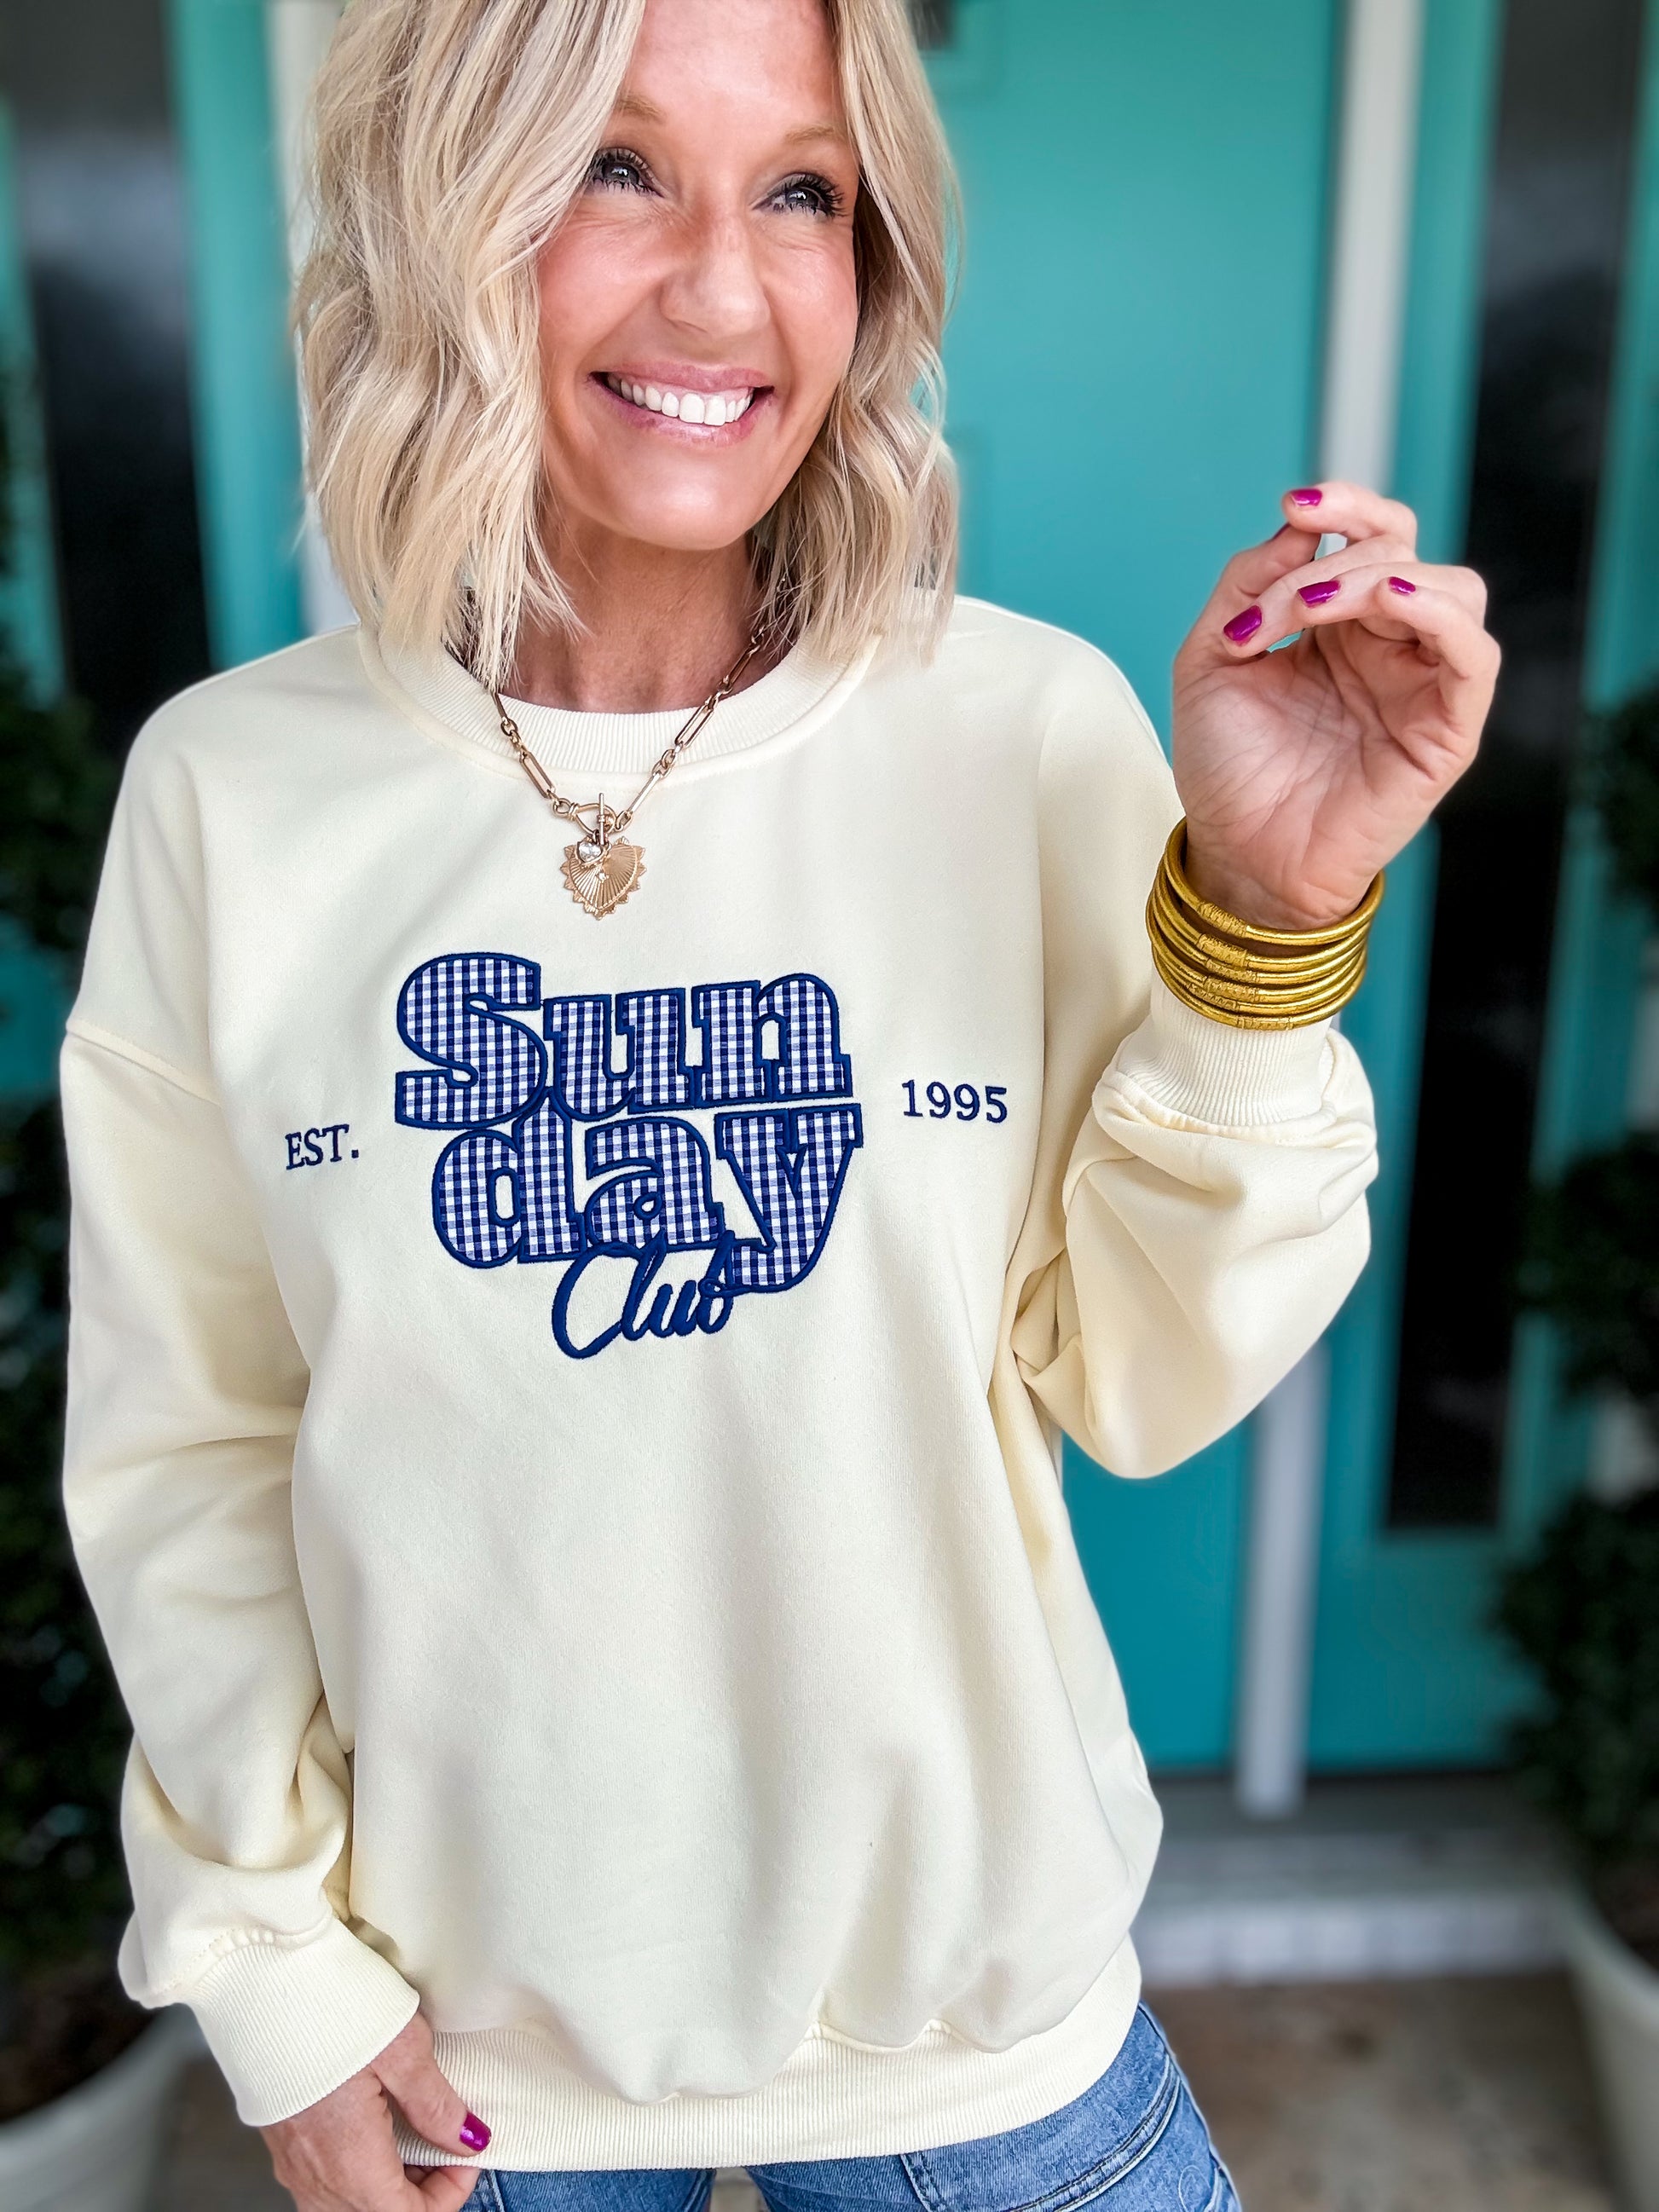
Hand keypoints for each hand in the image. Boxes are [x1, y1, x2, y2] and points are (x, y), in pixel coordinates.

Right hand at [260, 2011, 486, 2210]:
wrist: (258, 1977)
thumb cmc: (330, 2004)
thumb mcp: (403, 2047)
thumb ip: (436, 2104)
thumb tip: (468, 2138)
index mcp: (350, 2162)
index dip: (448, 2196)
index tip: (467, 2153)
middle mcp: (314, 2174)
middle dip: (420, 2193)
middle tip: (446, 2143)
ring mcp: (291, 2160)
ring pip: (346, 2203)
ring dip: (387, 2183)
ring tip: (414, 2133)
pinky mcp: (280, 2138)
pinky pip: (323, 2180)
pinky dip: (358, 2170)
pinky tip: (374, 2123)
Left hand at [1170, 482, 1499, 928]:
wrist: (1237, 856)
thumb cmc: (1227, 769)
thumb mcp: (1211, 659)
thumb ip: (1248, 584)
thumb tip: (1302, 524)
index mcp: (1339, 624)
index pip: (1372, 536)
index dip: (1345, 504)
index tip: (1295, 503)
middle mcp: (1389, 646)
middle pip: (1403, 553)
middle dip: (1333, 561)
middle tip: (1272, 613)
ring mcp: (1423, 685)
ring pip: (1452, 589)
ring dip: (1380, 578)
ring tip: (1315, 609)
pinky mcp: (1448, 729)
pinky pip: (1475, 655)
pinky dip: (1440, 613)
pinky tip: (1391, 601)